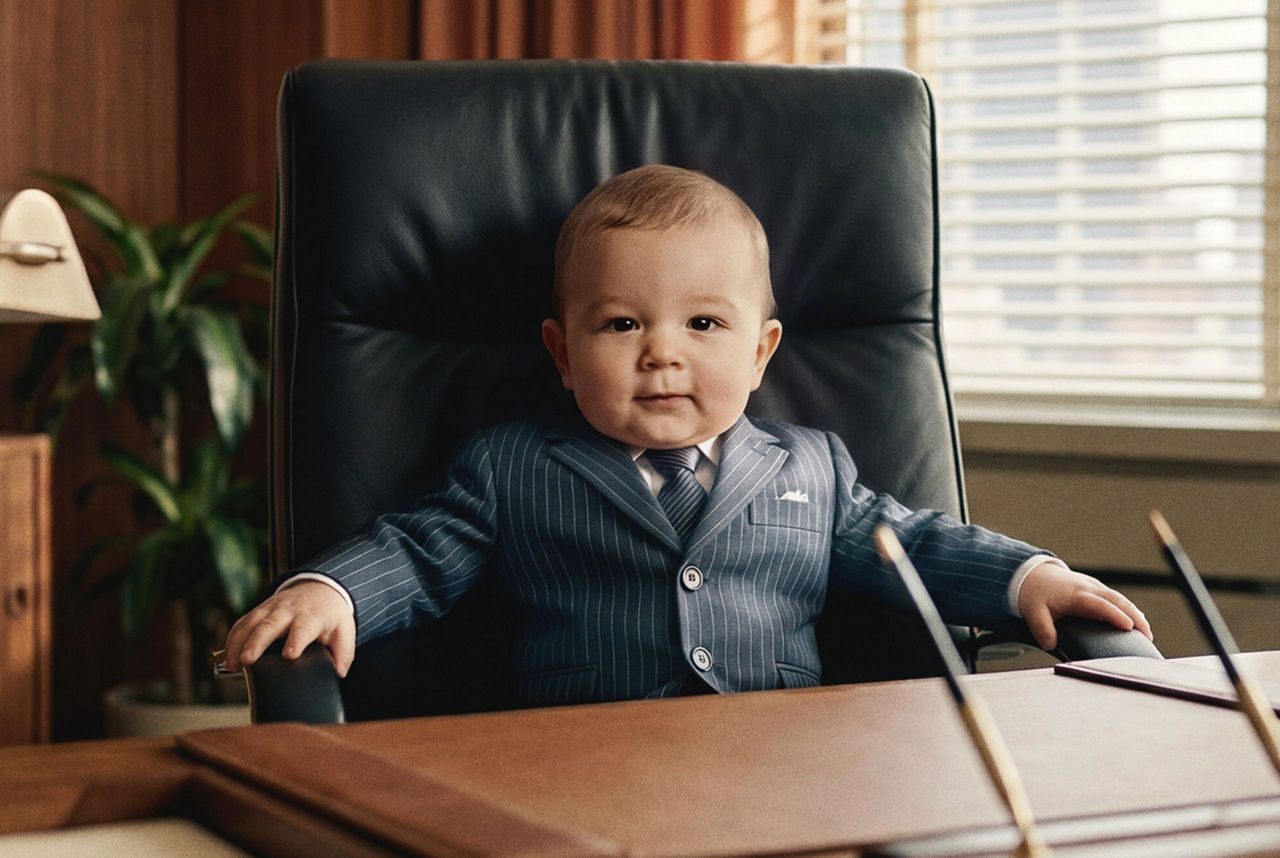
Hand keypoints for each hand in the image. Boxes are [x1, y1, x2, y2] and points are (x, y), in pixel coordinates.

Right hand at [221, 581, 355, 676]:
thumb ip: (343, 653)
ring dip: (238, 643)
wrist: (320, 588)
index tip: (289, 655)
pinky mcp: (259, 611)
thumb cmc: (331, 615)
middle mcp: (289, 611)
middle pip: (270, 624)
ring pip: (251, 623)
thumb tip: (339, 673)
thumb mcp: (344, 631)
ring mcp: (271, 609)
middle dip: (256, 642)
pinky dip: (233, 638)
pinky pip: (242, 623)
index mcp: (312, 617)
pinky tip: (227, 656)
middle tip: (246, 661)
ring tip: (231, 665)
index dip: (296, 640)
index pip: (303, 628)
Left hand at [1017, 561, 1152, 650]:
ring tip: (1147, 633)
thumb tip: (1051, 645)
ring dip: (1135, 614)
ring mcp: (1094, 587)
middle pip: (1116, 600)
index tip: (1129, 626)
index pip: (1098, 605)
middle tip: (1148, 636)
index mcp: (1074, 595)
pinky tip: (1137, 624)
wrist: (1034, 575)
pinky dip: (1129, 610)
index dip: (1114, 615)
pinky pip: (1117, 599)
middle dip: (1134, 616)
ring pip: (1120, 598)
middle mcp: (1088, 588)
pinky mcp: (1097, 589)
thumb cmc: (1036, 596)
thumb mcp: (1033, 613)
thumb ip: (1042, 629)